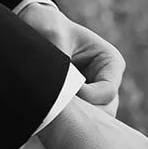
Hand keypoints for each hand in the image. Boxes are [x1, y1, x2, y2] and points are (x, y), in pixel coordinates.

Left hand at [17, 0, 124, 117]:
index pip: (107, 92)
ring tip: (52, 111)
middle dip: (83, 114)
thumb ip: (61, 61)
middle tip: (57, 110)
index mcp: (111, 62)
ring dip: (74, 119)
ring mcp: (96, 94)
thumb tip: (61, 90)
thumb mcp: (54, 37)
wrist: (36, 26)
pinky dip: (67, 122)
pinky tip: (50, 114)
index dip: (86, 97)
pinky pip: (80, 121)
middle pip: (105, 112)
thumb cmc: (49, 27)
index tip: (62, 92)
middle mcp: (108, 80)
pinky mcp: (83, 104)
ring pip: (94, 121)